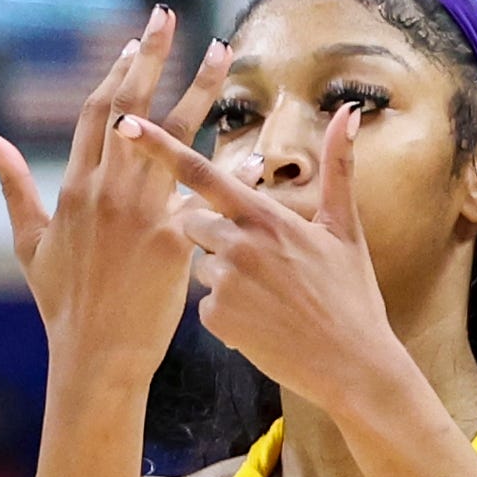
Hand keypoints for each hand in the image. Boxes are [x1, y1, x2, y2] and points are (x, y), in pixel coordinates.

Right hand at [0, 7, 231, 383]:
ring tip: (223, 52)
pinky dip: (232, 169)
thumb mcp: (28, 242)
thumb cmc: (62, 303)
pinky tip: (256, 147)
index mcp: (74, 187)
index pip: (96, 112)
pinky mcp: (172, 240)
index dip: (117, 72)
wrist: (94, 354)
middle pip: (132, 108)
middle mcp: (106, 191)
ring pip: (175, 136)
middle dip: (152, 57)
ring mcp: (139, 213)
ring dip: (200, 89)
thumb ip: (13, 184)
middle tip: (170, 16)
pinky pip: (206, 194)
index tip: (135, 40)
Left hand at [123, 103, 411, 422]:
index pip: (201, 174)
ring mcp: (225, 283)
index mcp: (266, 217)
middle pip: (193, 223)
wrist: (352, 364)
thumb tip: (349, 112)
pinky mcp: (215, 319)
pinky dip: (226, 311)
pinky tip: (260, 322)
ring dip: (222, 275)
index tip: (124, 125)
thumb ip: (338, 167)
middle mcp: (239, 245)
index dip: (159, 148)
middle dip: (212, 235)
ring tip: (268, 297)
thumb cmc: (351, 295)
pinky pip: (204, 303)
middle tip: (260, 262)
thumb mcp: (345, 229)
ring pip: (199, 265)